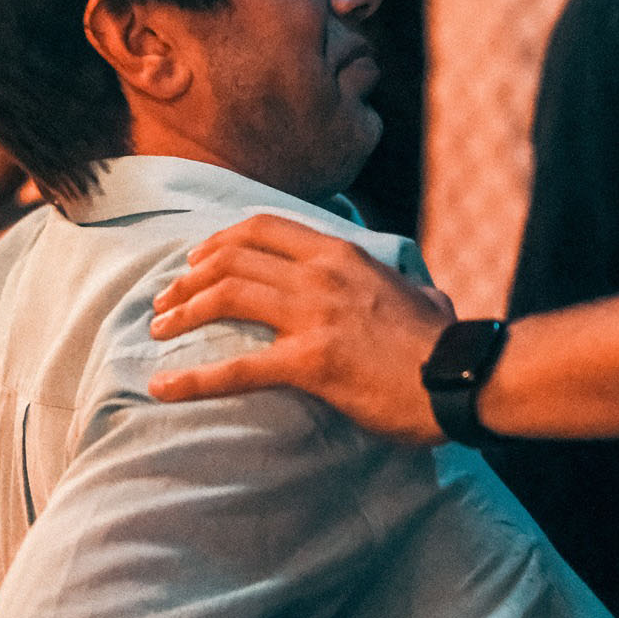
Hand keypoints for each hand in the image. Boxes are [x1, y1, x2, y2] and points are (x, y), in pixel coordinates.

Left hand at [148, 214, 453, 443]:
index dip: (220, 241)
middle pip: (233, 259)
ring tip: (158, 330)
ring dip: (182, 313)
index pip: (263, 229)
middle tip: (165, 300)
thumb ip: (397, 283)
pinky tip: (163, 388)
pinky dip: (193, 379)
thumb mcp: (417, 293)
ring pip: (226, 297)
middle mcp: (321, 275)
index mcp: (340, 255)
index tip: (196, 260)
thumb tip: (412, 292)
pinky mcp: (310, 363)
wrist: (461, 379)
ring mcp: (313, 316)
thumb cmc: (442, 344)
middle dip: (189, 278)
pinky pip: (237, 368)